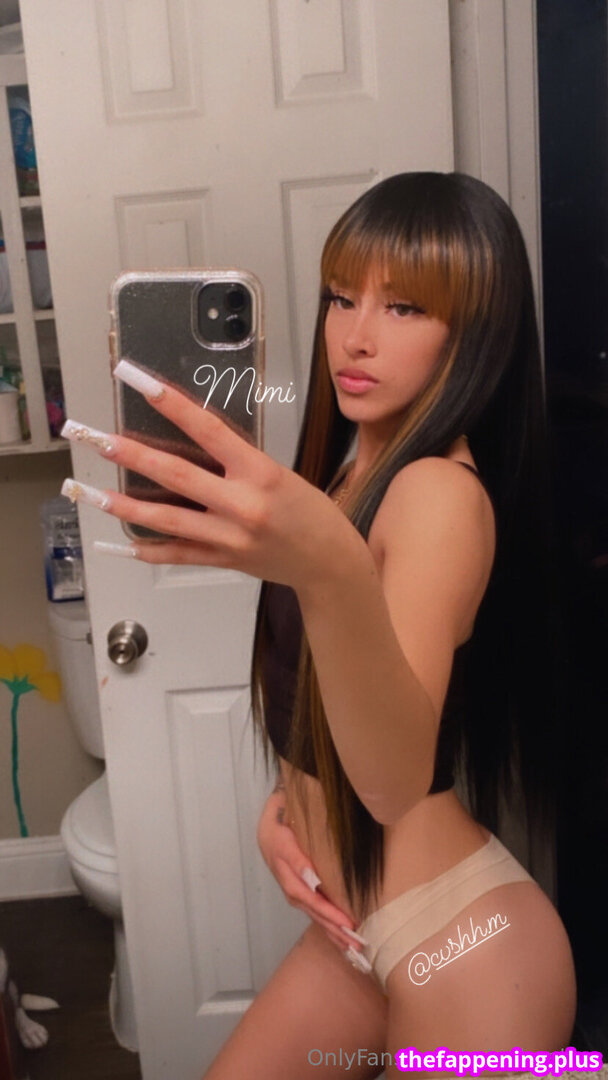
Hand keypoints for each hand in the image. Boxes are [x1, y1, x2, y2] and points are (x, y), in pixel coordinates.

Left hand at [60, 360, 363, 590]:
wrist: (329, 561)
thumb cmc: (309, 512)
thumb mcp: (279, 474)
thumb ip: (237, 462)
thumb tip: (192, 443)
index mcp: (260, 472)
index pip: (207, 430)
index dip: (171, 404)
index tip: (141, 382)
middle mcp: (243, 504)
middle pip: (177, 474)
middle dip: (133, 456)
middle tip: (100, 440)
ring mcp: (230, 537)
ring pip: (168, 518)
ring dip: (127, 505)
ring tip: (95, 494)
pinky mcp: (224, 561)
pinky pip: (179, 554)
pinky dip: (150, 550)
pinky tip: (124, 543)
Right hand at [257, 787, 368, 955]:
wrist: (271, 821)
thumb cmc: (281, 819)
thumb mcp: (280, 824)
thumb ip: (294, 852)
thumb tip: (311, 878)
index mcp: (283, 865)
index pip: (305, 893)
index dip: (325, 909)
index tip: (345, 920)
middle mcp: (289, 882)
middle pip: (312, 910)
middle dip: (334, 928)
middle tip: (356, 942)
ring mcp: (295, 890)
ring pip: (315, 915)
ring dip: (334, 933)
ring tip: (355, 948)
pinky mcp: (302, 893)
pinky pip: (316, 913)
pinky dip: (330, 929)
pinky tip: (344, 941)